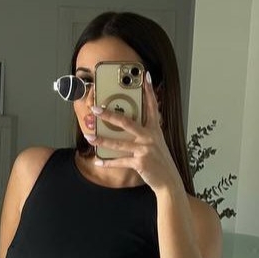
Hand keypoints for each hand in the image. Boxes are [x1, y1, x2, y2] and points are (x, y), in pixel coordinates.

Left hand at [91, 73, 182, 195]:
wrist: (169, 181)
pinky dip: (108, 163)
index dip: (149, 91)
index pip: (152, 106)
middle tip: (96, 109)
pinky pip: (120, 162)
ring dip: (101, 140)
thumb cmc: (160, 161)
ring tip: (89, 136)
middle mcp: (150, 137)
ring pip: (118, 143)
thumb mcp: (156, 143)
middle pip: (127, 122)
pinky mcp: (140, 163)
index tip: (145, 77)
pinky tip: (98, 161)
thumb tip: (128, 125)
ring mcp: (144, 150)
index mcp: (155, 130)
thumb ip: (146, 132)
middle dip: (109, 115)